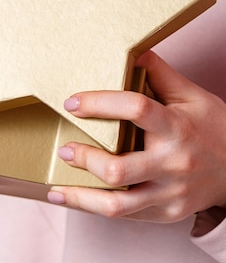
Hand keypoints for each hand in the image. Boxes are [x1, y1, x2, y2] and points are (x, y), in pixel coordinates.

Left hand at [48, 51, 225, 222]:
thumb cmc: (213, 129)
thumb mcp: (193, 97)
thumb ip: (161, 75)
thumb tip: (133, 51)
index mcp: (176, 127)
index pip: (136, 109)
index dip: (99, 103)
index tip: (72, 102)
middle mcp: (172, 163)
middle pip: (119, 168)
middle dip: (85, 158)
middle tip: (64, 148)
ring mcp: (169, 192)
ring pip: (117, 204)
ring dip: (79, 194)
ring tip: (56, 185)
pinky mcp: (165, 213)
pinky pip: (123, 215)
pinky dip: (90, 207)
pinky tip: (68, 197)